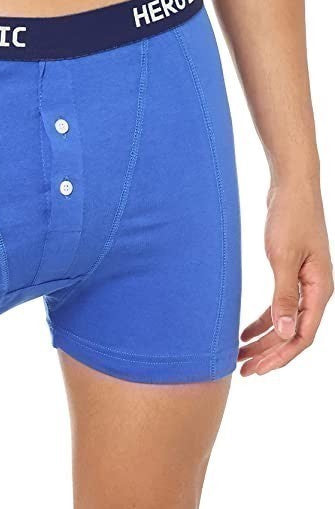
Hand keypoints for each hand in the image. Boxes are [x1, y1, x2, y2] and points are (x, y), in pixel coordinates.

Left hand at [239, 183, 332, 375]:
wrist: (291, 188)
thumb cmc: (290, 218)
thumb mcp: (284, 258)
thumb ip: (285, 296)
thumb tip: (287, 331)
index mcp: (319, 290)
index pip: (302, 336)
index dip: (279, 356)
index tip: (257, 369)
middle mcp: (315, 291)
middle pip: (293, 334)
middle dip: (268, 354)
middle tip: (243, 370)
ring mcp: (304, 283)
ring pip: (285, 322)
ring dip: (264, 340)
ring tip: (240, 355)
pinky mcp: (291, 274)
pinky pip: (279, 307)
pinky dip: (262, 321)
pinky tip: (244, 332)